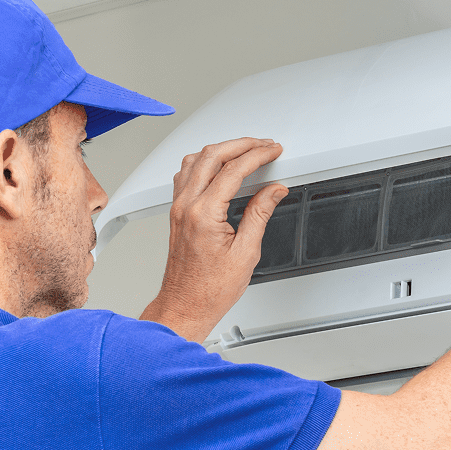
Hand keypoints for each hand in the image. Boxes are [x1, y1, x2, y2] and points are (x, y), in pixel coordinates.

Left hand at [140, 137, 286, 341]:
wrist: (186, 305)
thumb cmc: (210, 289)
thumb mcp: (246, 252)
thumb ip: (260, 214)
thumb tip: (274, 191)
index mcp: (204, 215)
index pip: (233, 170)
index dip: (257, 155)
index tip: (272, 151)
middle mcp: (186, 206)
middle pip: (212, 156)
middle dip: (241, 144)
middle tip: (264, 145)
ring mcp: (178, 208)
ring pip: (196, 160)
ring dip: (222, 150)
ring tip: (245, 150)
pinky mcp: (176, 212)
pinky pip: (186, 174)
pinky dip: (205, 162)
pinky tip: (218, 166)